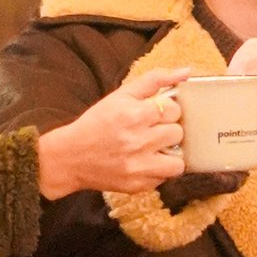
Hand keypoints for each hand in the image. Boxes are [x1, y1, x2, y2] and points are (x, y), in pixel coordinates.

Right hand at [35, 63, 186, 200]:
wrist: (70, 157)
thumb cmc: (97, 123)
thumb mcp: (121, 96)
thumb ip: (155, 80)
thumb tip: (187, 71)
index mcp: (134, 115)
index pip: (174, 110)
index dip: (167, 111)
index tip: (154, 115)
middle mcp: (138, 141)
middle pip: (177, 134)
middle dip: (167, 131)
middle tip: (151, 131)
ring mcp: (138, 166)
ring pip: (178, 162)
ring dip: (169, 155)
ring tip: (153, 150)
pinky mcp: (137, 185)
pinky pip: (164, 179)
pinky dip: (156, 171)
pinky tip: (141, 163)